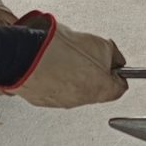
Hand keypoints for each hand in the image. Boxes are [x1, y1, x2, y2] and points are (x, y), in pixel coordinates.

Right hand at [0, 12, 127, 107]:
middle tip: (85, 55)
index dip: (117, 71)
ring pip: (74, 88)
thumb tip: (116, 60)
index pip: (120, 87)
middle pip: (96, 87)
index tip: (112, 63)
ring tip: (63, 56)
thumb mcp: (99, 43)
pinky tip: (49, 63)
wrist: (25, 55)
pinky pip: (54, 88)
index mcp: (101, 89)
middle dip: (93, 71)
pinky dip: (54, 77)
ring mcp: (61, 101)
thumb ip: (114, 54)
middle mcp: (82, 100)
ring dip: (72, 73)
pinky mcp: (43, 99)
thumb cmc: (59, 49)